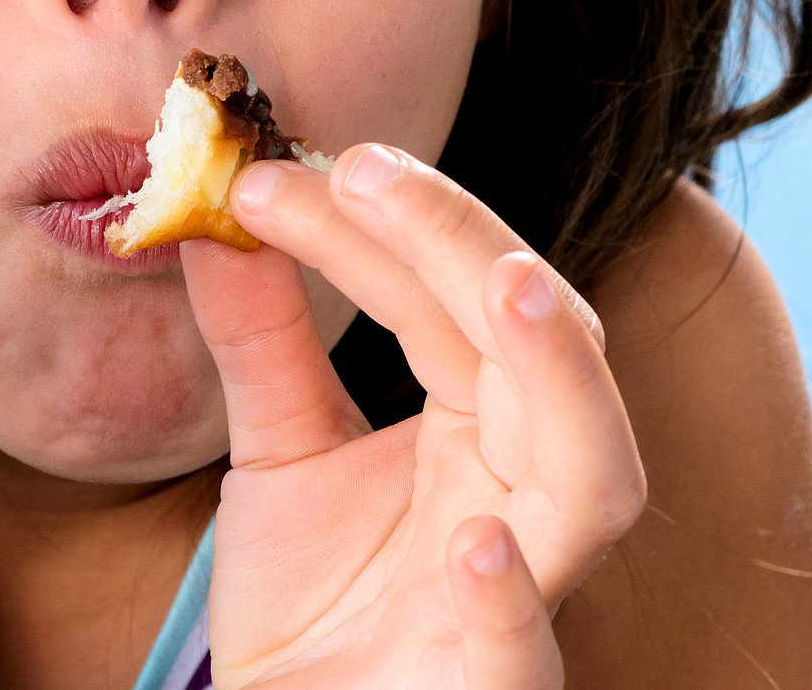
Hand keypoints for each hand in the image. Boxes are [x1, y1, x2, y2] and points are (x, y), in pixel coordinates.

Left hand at [180, 145, 645, 688]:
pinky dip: (511, 601)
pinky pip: (525, 653)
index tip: (268, 174)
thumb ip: (262, 341)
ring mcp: (521, 594)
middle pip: (537, 348)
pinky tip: (478, 546)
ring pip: (595, 476)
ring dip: (561, 376)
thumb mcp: (277, 457)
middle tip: (363, 169)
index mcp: (484, 428)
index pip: (450, 298)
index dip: (380, 224)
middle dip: (464, 245)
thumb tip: (216, 214)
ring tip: (508, 287)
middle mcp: (523, 492)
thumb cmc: (315, 613)